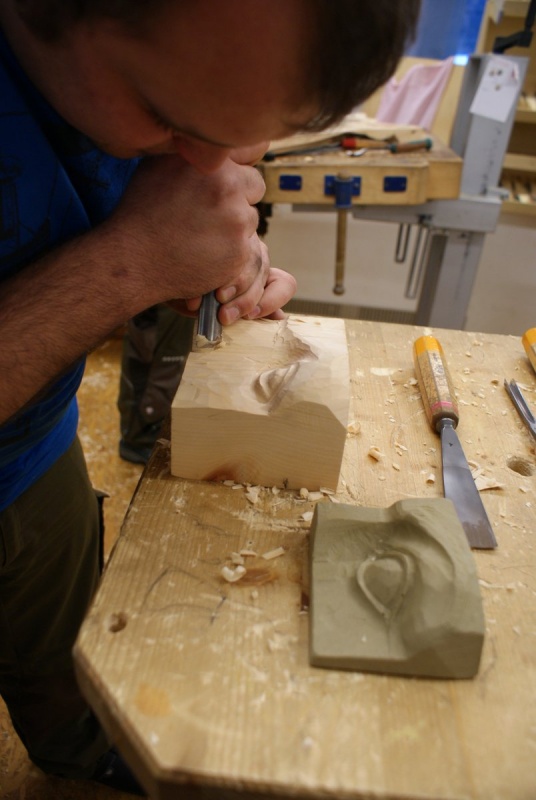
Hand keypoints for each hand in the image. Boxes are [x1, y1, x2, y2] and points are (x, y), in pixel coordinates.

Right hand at [104, 154, 266, 307]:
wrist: (133, 260)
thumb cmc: (142, 212)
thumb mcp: (160, 164)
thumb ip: (195, 149)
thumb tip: (217, 139)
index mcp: (211, 161)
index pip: (252, 150)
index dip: (237, 165)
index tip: (225, 178)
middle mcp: (228, 187)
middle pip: (255, 187)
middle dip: (239, 197)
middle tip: (208, 213)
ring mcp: (237, 222)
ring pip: (251, 219)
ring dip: (235, 227)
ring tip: (201, 236)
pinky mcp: (241, 253)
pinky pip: (250, 248)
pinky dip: (233, 253)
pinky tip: (207, 254)